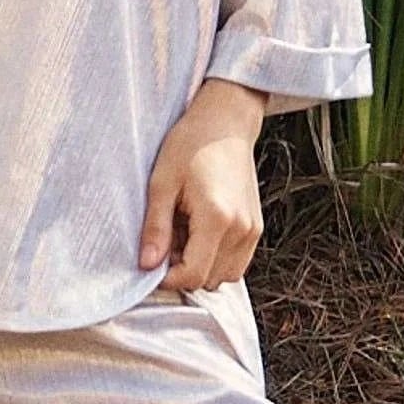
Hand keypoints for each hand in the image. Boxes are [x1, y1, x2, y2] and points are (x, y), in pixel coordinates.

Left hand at [138, 78, 266, 290]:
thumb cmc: (191, 145)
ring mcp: (253, 230)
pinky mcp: (256, 228)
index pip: (193, 275)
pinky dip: (216, 259)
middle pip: (209, 280)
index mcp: (217, 218)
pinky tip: (199, 233)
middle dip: (183, 270)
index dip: (168, 278)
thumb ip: (155, 228)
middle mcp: (241, 229)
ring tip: (183, 235)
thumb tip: (147, 265)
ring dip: (201, 267)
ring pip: (225, 276)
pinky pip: (236, 263)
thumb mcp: (162, 183)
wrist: (225, 123)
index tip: (152, 261)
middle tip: (166, 240)